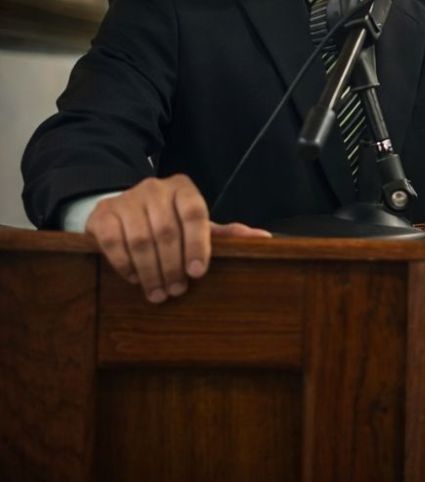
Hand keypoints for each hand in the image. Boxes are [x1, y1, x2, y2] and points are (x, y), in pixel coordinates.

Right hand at [84, 174, 270, 302]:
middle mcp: (155, 188)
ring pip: (140, 239)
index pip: (194, 213)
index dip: (197, 244)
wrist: (121, 211)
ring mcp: (126, 199)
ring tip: (159, 294)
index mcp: (183, 188)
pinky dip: (125, 264)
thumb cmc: (169, 221)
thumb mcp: (197, 225)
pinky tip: (134, 279)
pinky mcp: (102, 215)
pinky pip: (113, 242)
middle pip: (167, 230)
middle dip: (173, 266)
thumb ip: (227, 234)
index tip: (198, 273)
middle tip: (177, 291)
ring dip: (151, 271)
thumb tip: (266, 240)